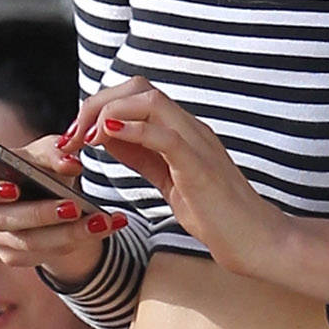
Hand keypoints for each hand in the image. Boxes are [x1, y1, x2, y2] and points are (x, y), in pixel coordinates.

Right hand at [0, 134, 126, 282]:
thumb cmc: (41, 168)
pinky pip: (45, 253)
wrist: (54, 198)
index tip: (13, 187)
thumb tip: (70, 163)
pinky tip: (105, 226)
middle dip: (40, 214)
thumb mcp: (48, 152)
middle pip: (2, 220)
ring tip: (101, 219)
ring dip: (69, 231)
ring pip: (29, 242)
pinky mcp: (15, 257)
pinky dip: (78, 240)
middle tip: (73, 206)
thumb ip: (56, 151)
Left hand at [75, 79, 328, 307]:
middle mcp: (191, 128)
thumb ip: (143, 155)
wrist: (255, 241)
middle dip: (98, 104)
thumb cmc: (216, 215)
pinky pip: (165, 135)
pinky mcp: (200, 167)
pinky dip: (133, 130)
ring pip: (151, 102)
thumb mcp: (168, 179)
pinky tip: (107, 137)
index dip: (100, 106)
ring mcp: (198, 144)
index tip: (76, 135)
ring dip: (109, 114)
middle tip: (73, 135)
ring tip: (85, 139)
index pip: (137, 94)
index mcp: (182, 130)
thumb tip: (109, 136)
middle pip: (139, 88)